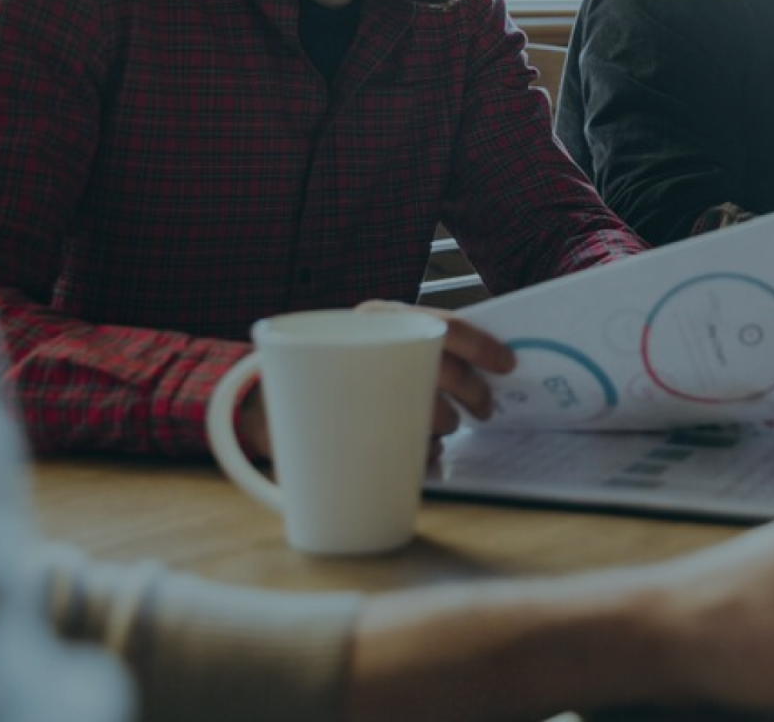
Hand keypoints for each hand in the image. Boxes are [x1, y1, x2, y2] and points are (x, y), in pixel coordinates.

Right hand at [234, 302, 516, 463]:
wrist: (265, 404)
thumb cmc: (344, 371)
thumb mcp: (380, 345)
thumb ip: (422, 347)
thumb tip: (493, 364)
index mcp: (380, 316)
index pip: (445, 325)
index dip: (483, 346)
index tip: (508, 364)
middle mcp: (366, 344)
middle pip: (442, 372)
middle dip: (473, 395)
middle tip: (484, 411)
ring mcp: (351, 386)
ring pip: (427, 413)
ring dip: (443, 427)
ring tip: (437, 428)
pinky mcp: (341, 433)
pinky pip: (407, 451)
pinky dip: (421, 457)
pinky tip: (413, 452)